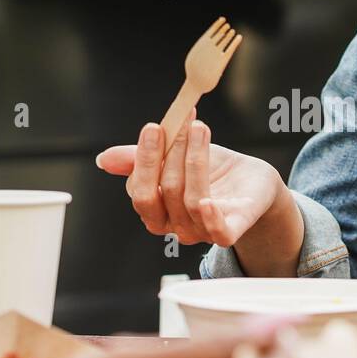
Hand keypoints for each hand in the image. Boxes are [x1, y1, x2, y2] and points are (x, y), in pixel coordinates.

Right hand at [97, 119, 301, 274]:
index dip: (144, 160)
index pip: (140, 190)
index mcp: (159, 210)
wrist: (253, 182)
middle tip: (178, 124)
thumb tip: (103, 160)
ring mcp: (203, 230)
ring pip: (190, 199)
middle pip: (161, 194)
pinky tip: (208, 200)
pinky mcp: (232, 230)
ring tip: (200, 128)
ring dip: (194, 160)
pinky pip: (218, 233)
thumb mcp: (177, 156)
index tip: (154, 127)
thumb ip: (140, 159)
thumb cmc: (213, 170)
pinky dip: (210, 217)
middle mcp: (177, 225)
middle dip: (166, 157)